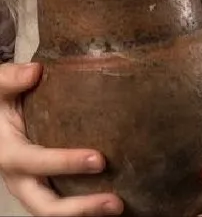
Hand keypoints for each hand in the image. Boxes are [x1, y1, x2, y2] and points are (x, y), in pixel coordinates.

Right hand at [0, 62, 122, 215]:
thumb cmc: (1, 100)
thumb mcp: (0, 87)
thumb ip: (12, 78)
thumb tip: (35, 70)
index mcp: (9, 153)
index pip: (37, 163)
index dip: (66, 163)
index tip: (99, 159)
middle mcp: (18, 178)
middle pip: (46, 206)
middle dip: (81, 207)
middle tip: (115, 201)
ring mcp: (30, 188)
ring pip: (54, 213)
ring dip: (86, 213)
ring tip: (118, 206)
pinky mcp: (42, 189)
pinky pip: (61, 206)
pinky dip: (84, 209)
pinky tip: (110, 203)